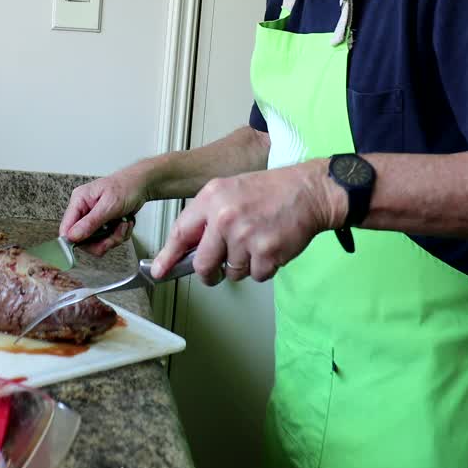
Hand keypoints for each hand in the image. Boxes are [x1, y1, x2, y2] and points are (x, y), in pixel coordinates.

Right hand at [59, 168, 148, 256]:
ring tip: (123, 225)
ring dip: (113, 238)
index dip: (75, 239)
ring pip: (97, 243)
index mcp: (79, 201)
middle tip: (114, 233)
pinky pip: (107, 241)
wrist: (141, 185)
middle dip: (102, 241)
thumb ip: (91, 222)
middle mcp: (84, 212)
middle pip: (82, 240)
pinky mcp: (103, 226)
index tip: (91, 243)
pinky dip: (119, 235)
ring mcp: (93, 220)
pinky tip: (124, 224)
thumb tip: (73, 236)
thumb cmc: (126, 187)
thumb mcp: (109, 205)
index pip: (66, 227)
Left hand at [151, 161, 341, 284]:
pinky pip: (255, 276)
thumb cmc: (269, 191)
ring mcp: (245, 237)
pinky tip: (269, 248)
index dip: (168, 256)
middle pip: (202, 264)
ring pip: (232, 272)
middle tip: (215, 271)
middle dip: (208, 273)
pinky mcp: (266, 253)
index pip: (180, 233)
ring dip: (243, 266)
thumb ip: (205, 217)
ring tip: (255, 243)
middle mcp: (224, 217)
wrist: (307, 191)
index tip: (159, 271)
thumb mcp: (228, 191)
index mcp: (211, 198)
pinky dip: (263, 268)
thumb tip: (186, 249)